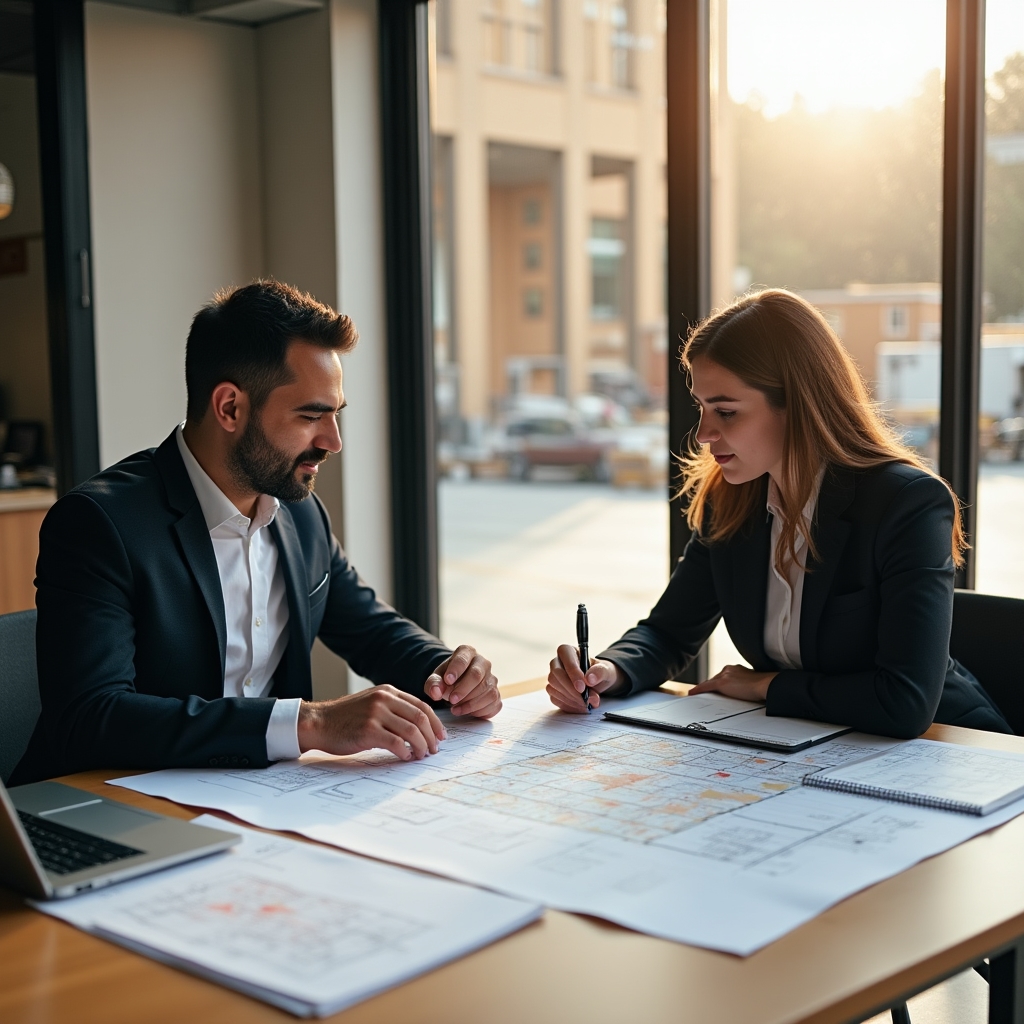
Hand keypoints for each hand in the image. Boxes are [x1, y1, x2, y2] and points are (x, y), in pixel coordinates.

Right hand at [297, 685, 445, 760]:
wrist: (319, 722)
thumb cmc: (346, 718)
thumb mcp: (372, 704)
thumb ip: (393, 709)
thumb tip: (418, 726)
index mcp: (388, 691)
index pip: (421, 706)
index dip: (435, 723)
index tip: (440, 736)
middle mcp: (384, 699)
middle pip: (420, 718)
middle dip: (432, 736)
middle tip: (434, 749)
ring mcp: (376, 714)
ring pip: (411, 731)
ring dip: (421, 746)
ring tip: (422, 755)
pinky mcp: (368, 730)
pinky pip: (396, 743)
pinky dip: (405, 752)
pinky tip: (405, 757)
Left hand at [425, 645, 501, 718]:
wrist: (457, 686)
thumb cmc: (447, 679)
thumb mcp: (436, 678)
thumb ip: (433, 683)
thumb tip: (436, 692)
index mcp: (467, 653)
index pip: (463, 658)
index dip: (456, 669)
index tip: (447, 681)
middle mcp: (483, 663)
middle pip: (477, 675)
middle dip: (463, 689)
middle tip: (451, 700)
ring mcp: (492, 679)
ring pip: (487, 691)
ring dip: (470, 703)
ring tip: (455, 709)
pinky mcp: (496, 694)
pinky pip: (493, 703)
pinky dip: (480, 710)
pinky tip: (467, 711)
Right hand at [546, 645, 627, 713]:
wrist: (598, 683)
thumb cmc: (600, 672)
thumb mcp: (606, 670)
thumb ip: (600, 672)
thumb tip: (589, 679)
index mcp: (568, 651)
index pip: (566, 658)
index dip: (573, 673)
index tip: (582, 687)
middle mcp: (557, 662)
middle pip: (556, 674)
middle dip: (571, 690)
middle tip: (586, 700)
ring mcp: (553, 677)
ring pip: (554, 688)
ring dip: (571, 699)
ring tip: (588, 704)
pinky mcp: (553, 690)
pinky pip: (555, 699)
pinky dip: (569, 705)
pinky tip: (581, 707)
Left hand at [687, 664, 777, 702]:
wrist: (766, 685)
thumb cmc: (763, 687)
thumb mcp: (753, 684)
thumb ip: (746, 686)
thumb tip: (746, 694)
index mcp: (737, 669)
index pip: (723, 676)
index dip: (718, 683)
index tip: (717, 688)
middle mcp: (729, 670)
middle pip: (715, 679)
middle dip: (710, 686)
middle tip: (704, 694)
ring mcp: (725, 675)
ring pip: (710, 683)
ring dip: (704, 689)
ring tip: (698, 695)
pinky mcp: (722, 683)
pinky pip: (706, 686)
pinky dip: (698, 690)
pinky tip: (692, 693)